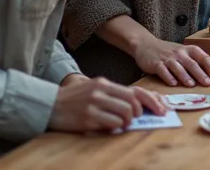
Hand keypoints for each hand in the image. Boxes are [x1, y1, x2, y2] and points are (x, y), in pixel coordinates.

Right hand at [48, 76, 164, 132]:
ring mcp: (94, 104)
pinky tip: (112, 127)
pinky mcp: (88, 118)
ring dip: (128, 121)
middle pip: (133, 102)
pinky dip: (117, 127)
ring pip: (125, 113)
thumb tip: (135, 105)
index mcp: (104, 83)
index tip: (161, 109)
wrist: (48, 104)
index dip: (152, 100)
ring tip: (123, 123)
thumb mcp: (93, 89)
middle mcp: (100, 91)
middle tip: (136, 118)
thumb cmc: (73, 99)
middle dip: (140, 112)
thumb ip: (112, 94)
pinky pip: (113, 123)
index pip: (135, 91)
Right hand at [132, 38, 209, 87]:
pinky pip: (163, 70)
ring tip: (192, 85)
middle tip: (208, 84)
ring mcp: (167, 58)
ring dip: (185, 76)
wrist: (146, 44)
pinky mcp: (156, 63)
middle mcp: (180, 53)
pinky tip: (173, 84)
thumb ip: (195, 63)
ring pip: (178, 67)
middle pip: (192, 64)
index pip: (204, 58)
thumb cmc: (169, 52)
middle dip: (201, 74)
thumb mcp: (184, 54)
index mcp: (190, 50)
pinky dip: (168, 77)